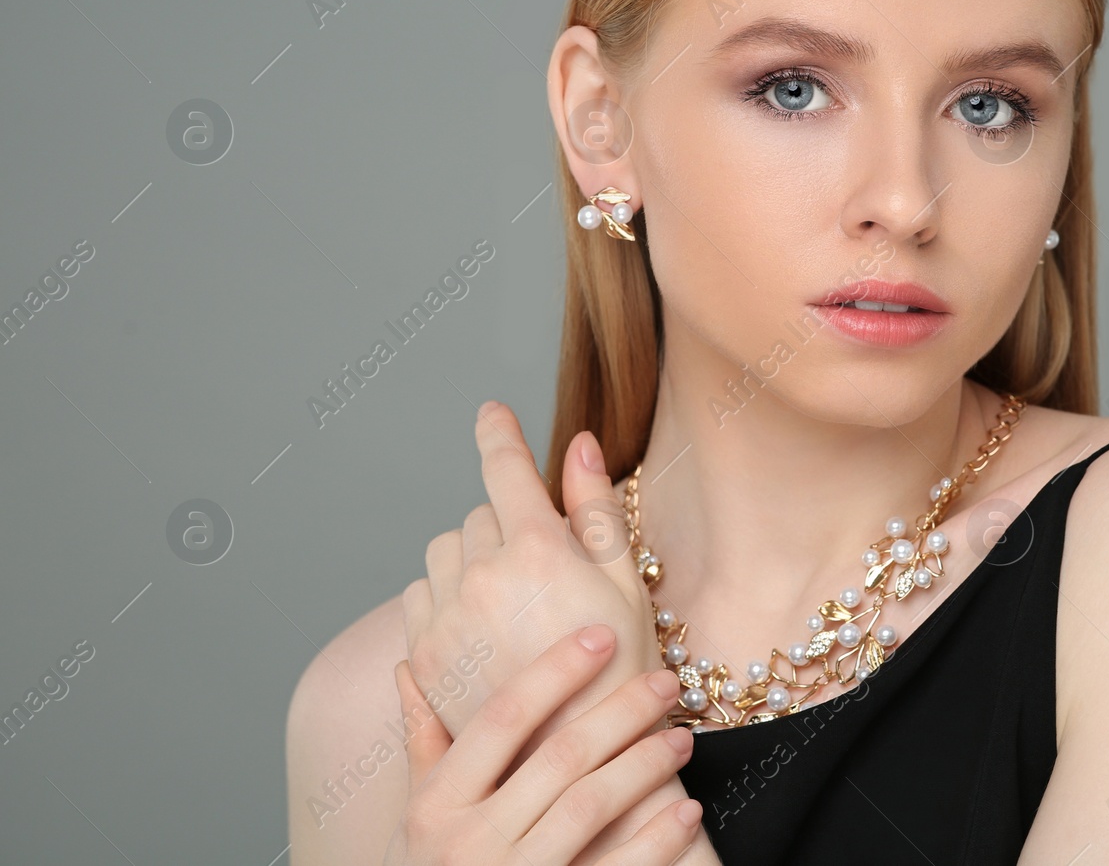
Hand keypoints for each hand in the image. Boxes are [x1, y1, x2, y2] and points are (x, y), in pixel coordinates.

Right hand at [383, 624, 702, 865]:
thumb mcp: (415, 822)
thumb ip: (423, 747)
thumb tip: (408, 669)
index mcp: (435, 806)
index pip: (501, 718)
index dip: (554, 671)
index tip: (602, 636)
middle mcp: (467, 843)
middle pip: (559, 757)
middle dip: (621, 712)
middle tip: (666, 681)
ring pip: (590, 806)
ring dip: (644, 766)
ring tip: (681, 739)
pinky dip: (657, 840)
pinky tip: (687, 810)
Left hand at [403, 401, 657, 745]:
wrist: (581, 762)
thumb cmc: (619, 673)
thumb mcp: (623, 584)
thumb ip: (595, 509)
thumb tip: (578, 444)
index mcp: (539, 550)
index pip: (506, 468)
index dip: (499, 433)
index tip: (491, 413)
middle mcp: (483, 575)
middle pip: (478, 513)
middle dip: (506, 525)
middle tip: (541, 566)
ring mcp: (447, 616)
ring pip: (443, 551)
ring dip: (470, 557)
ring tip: (509, 597)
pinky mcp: (423, 655)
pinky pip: (419, 595)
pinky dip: (443, 595)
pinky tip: (479, 623)